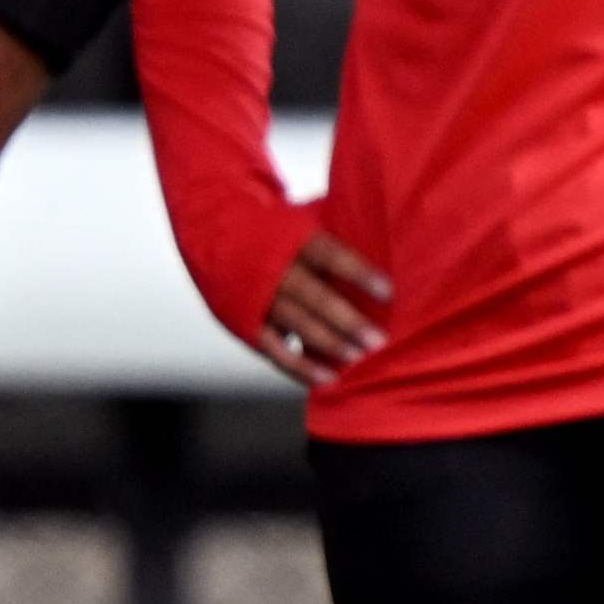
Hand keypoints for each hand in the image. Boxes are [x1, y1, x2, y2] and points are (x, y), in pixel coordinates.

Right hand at [256, 230, 392, 387]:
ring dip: (329, 344)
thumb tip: (386, 248)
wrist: (216, 235)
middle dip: (347, 320)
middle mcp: (275, 270)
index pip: (330, 256)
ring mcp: (260, 298)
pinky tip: (328, 379)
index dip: (359, 273)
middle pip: (315, 297)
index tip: (388, 291)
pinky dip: (301, 368)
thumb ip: (333, 241)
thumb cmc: (276, 234)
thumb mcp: (300, 224)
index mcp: (293, 241)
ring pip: (297, 324)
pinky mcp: (248, 324)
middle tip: (378, 340)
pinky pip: (276, 351)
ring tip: (359, 358)